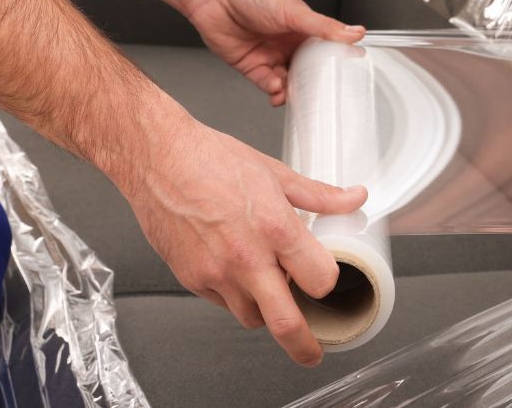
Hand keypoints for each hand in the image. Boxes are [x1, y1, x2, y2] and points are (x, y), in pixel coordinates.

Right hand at [120, 116, 366, 365]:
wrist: (158, 160)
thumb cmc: (212, 160)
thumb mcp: (275, 173)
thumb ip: (319, 195)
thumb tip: (354, 198)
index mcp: (275, 229)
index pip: (320, 280)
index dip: (327, 282)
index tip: (326, 279)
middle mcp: (247, 258)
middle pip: (286, 322)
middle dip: (304, 344)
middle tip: (313, 351)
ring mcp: (216, 273)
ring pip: (252, 317)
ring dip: (266, 311)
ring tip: (270, 289)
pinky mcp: (192, 279)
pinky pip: (223, 303)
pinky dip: (235, 296)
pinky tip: (237, 271)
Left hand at [183, 0, 363, 104]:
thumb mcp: (295, 11)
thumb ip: (324, 27)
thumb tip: (355, 32)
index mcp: (301, 26)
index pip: (323, 49)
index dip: (331, 63)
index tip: (341, 75)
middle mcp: (285, 41)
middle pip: (304, 70)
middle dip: (309, 83)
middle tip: (316, 91)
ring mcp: (268, 54)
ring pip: (286, 80)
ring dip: (290, 89)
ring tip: (293, 91)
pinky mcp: (250, 65)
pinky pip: (265, 83)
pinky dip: (272, 89)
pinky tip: (276, 87)